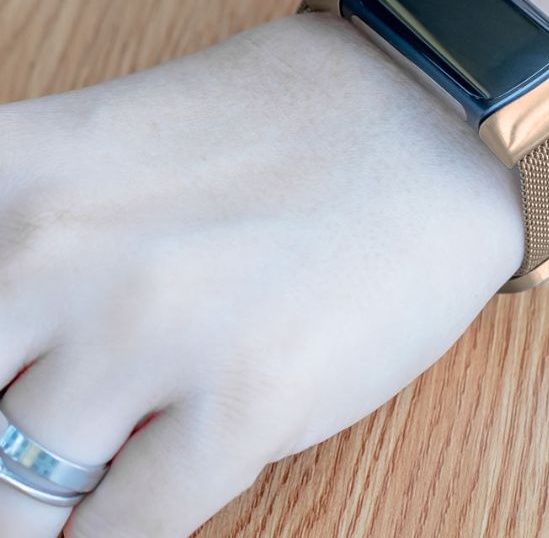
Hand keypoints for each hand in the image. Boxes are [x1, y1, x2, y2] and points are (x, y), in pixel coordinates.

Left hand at [0, 15, 522, 536]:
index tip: (8, 387)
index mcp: (16, 175)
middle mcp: (56, 252)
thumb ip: (33, 229)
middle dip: (0, 450)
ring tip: (103, 466)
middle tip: (44, 442)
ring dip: (49, 506)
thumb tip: (12, 349)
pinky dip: (124, 529)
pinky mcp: (246, 401)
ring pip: (13, 507)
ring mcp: (151, 331)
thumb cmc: (299, 118)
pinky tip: (160, 478)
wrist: (441, 116)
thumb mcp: (120, 139)